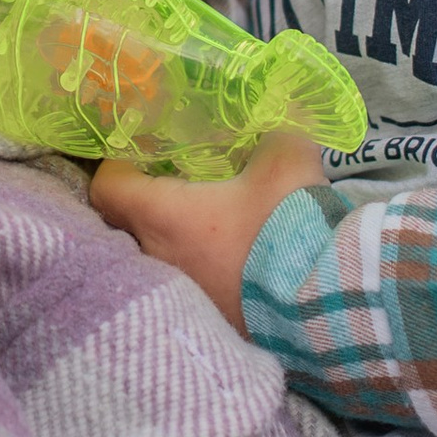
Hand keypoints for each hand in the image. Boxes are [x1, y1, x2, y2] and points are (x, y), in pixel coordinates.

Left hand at [89, 132, 326, 329]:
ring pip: (159, 253)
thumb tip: (268, 120)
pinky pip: (191, 279)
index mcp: (164, 217)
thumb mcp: (285, 160)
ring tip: (211, 213)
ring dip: (177, 232)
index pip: (106, 188)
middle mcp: (161, 259)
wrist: (330, 299)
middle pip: (129, 221)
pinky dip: (202, 261)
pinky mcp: (214, 316)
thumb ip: (269, 132)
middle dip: (148, 196)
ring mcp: (185, 293)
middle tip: (180, 175)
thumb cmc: (290, 224)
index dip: (118, 164)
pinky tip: (236, 249)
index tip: (144, 150)